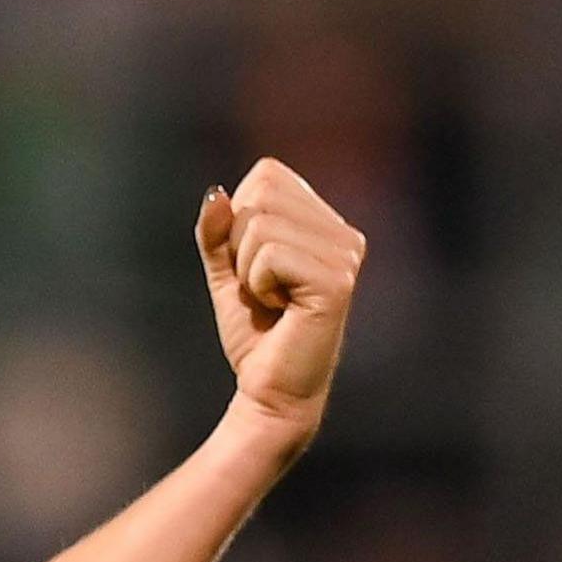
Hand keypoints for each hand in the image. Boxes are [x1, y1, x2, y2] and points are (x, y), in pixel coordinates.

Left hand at [194, 158, 366, 443]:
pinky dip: (256, 285)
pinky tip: (281, 309)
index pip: (267, 174)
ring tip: (273, 300)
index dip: (238, 219)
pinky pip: (267, 256)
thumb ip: (216, 230)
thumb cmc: (254, 330)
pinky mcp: (336, 281)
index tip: (254, 265)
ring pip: (259, 225)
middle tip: (262, 286)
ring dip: (246, 269)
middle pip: (261, 194)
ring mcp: (346, 256)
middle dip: (238, 244)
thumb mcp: (224, 270)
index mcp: (325, 223)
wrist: (268, 387)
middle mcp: (344, 234)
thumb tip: (217, 192)